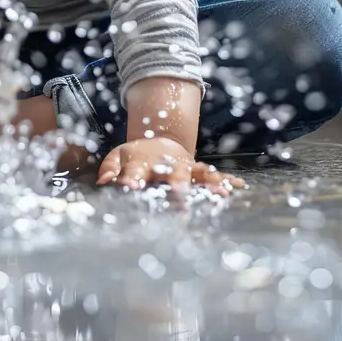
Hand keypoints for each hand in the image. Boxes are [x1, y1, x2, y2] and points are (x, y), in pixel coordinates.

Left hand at [96, 136, 244, 193]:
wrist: (159, 142)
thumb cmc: (136, 156)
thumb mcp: (118, 156)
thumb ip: (110, 168)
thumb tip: (105, 181)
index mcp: (142, 163)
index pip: (135, 173)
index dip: (131, 180)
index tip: (130, 188)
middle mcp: (166, 165)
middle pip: (172, 175)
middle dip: (177, 186)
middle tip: (181, 198)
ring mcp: (184, 167)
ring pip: (197, 173)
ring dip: (207, 182)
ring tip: (219, 192)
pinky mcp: (197, 170)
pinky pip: (212, 174)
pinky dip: (224, 180)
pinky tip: (236, 186)